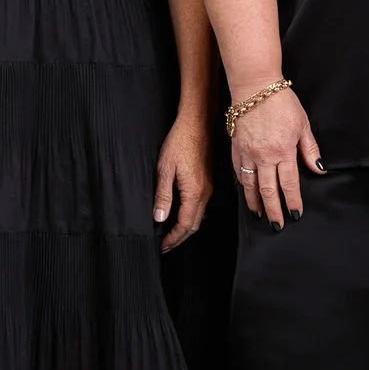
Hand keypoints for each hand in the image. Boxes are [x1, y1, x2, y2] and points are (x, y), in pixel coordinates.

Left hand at [154, 108, 214, 251]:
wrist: (196, 123)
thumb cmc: (179, 142)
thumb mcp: (165, 169)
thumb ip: (163, 195)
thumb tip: (160, 219)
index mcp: (194, 192)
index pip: (185, 224)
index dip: (173, 238)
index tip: (162, 246)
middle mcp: (205, 193)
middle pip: (194, 225)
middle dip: (180, 238)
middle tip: (165, 246)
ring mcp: (208, 187)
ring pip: (199, 217)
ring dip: (185, 228)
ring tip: (171, 235)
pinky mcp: (208, 181)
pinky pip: (201, 206)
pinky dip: (191, 217)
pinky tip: (181, 215)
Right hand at [229, 87, 322, 228]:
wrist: (255, 86)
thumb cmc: (281, 102)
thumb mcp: (303, 124)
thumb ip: (310, 149)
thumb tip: (318, 168)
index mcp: (283, 151)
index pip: (289, 184)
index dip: (292, 202)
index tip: (295, 214)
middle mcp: (264, 156)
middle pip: (268, 191)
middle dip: (273, 210)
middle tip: (277, 225)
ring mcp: (247, 153)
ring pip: (250, 185)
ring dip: (255, 202)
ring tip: (258, 214)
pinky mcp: (236, 147)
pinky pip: (238, 171)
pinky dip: (241, 184)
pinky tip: (245, 191)